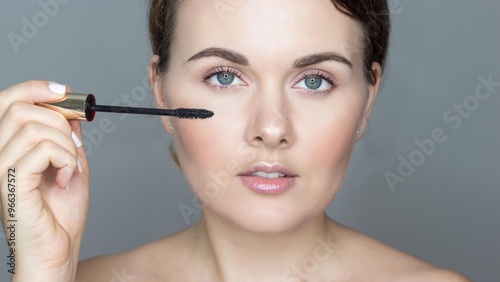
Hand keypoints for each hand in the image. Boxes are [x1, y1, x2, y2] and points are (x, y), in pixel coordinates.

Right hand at [0, 81, 89, 280]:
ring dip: (66, 145)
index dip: (35, 88)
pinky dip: (65, 159)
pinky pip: (40, 150)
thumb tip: (72, 114)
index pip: (7, 102)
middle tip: (73, 146)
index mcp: (9, 148)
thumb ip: (68, 140)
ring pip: (33, 128)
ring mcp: (1, 169)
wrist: (59, 251)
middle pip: (20, 108)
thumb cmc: (61, 216)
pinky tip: (66, 178)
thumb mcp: (71, 167)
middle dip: (59, 120)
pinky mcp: (11, 184)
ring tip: (70, 167)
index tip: (65, 92)